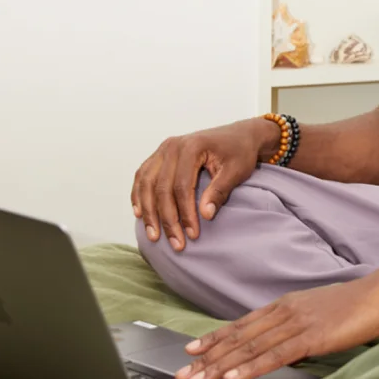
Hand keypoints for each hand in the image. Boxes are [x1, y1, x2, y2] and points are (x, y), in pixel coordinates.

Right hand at [132, 118, 276, 250]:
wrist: (240, 135)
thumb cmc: (239, 152)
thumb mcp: (236, 171)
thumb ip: (219, 191)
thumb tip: (205, 215)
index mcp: (191, 147)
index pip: (182, 186)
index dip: (185, 213)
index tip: (192, 235)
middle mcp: (172, 146)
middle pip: (161, 187)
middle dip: (167, 219)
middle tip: (176, 243)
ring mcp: (164, 149)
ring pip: (147, 183)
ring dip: (148, 211)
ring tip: (154, 235)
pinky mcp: (160, 155)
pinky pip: (143, 176)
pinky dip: (138, 195)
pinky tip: (140, 213)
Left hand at [175, 269, 378, 378]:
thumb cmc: (358, 302)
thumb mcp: (320, 313)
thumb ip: (298, 326)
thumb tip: (282, 345)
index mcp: (287, 304)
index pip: (243, 324)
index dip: (215, 339)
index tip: (192, 350)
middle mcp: (286, 311)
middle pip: (240, 337)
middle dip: (209, 357)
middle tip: (183, 373)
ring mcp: (298, 323)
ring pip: (251, 347)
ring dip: (221, 366)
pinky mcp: (313, 336)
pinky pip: (275, 355)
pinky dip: (251, 367)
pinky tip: (234, 378)